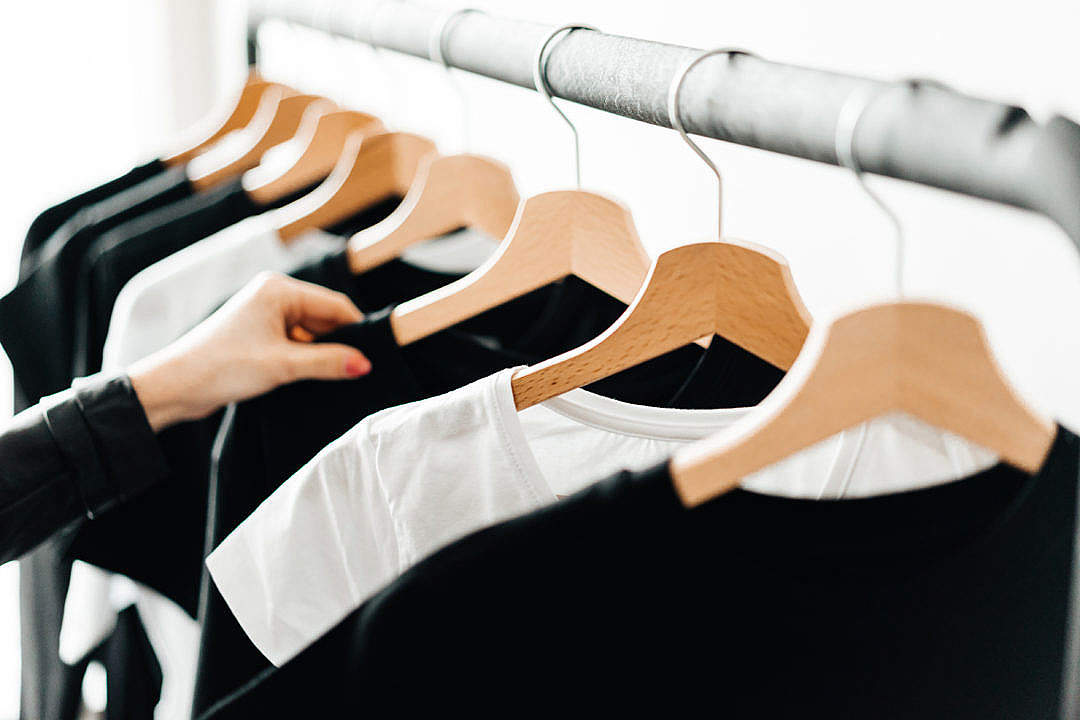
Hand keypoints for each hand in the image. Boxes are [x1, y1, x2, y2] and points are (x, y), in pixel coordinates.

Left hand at [128, 273, 370, 430]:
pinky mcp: (260, 334)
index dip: (355, 331)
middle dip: (337, 345)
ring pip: (311, 334)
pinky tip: (306, 378)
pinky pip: (296, 343)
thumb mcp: (283, 366)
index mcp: (279, 289)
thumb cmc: (223, 367)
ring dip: (319, 355)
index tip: (373, 357)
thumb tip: (366, 364)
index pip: (335, 306)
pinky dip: (304, 360)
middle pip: (325, 319)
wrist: (176, 386)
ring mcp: (266, 315)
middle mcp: (274, 295)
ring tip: (325, 379)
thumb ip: (328, 363)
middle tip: (352, 373)